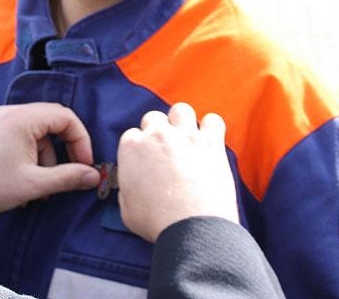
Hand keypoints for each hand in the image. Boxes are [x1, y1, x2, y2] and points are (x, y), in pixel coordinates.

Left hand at [0, 103, 100, 221]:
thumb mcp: (33, 184)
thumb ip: (67, 177)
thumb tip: (94, 175)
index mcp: (22, 118)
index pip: (66, 117)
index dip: (81, 140)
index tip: (85, 165)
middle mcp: (12, 112)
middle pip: (53, 121)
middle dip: (67, 148)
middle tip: (72, 172)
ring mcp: (2, 119)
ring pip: (39, 131)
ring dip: (49, 156)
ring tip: (43, 185)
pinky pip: (24, 135)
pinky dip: (33, 154)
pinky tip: (28, 179)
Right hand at [117, 103, 238, 242]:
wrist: (191, 227)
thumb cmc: (157, 222)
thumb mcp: (126, 210)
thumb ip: (126, 192)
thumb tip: (130, 190)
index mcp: (131, 147)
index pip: (132, 135)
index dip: (140, 149)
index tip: (148, 161)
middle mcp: (156, 135)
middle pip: (154, 118)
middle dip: (159, 131)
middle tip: (167, 151)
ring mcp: (184, 135)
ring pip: (181, 110)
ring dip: (182, 122)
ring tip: (187, 139)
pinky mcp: (210, 142)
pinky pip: (213, 120)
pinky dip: (212, 128)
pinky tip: (209, 142)